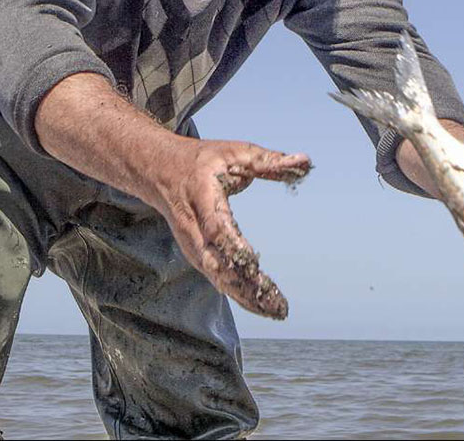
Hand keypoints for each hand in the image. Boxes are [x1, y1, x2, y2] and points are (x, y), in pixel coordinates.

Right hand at [152, 139, 310, 319]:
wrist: (159, 171)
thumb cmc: (204, 160)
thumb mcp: (236, 152)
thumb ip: (269, 161)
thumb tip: (304, 161)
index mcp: (201, 197)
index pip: (216, 228)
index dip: (235, 248)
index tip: (257, 266)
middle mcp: (192, 227)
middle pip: (217, 263)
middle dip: (246, 286)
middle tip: (278, 306)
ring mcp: (191, 244)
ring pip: (217, 277)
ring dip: (246, 297)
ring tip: (276, 311)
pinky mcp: (196, 255)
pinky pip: (217, 278)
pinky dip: (239, 293)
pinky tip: (261, 305)